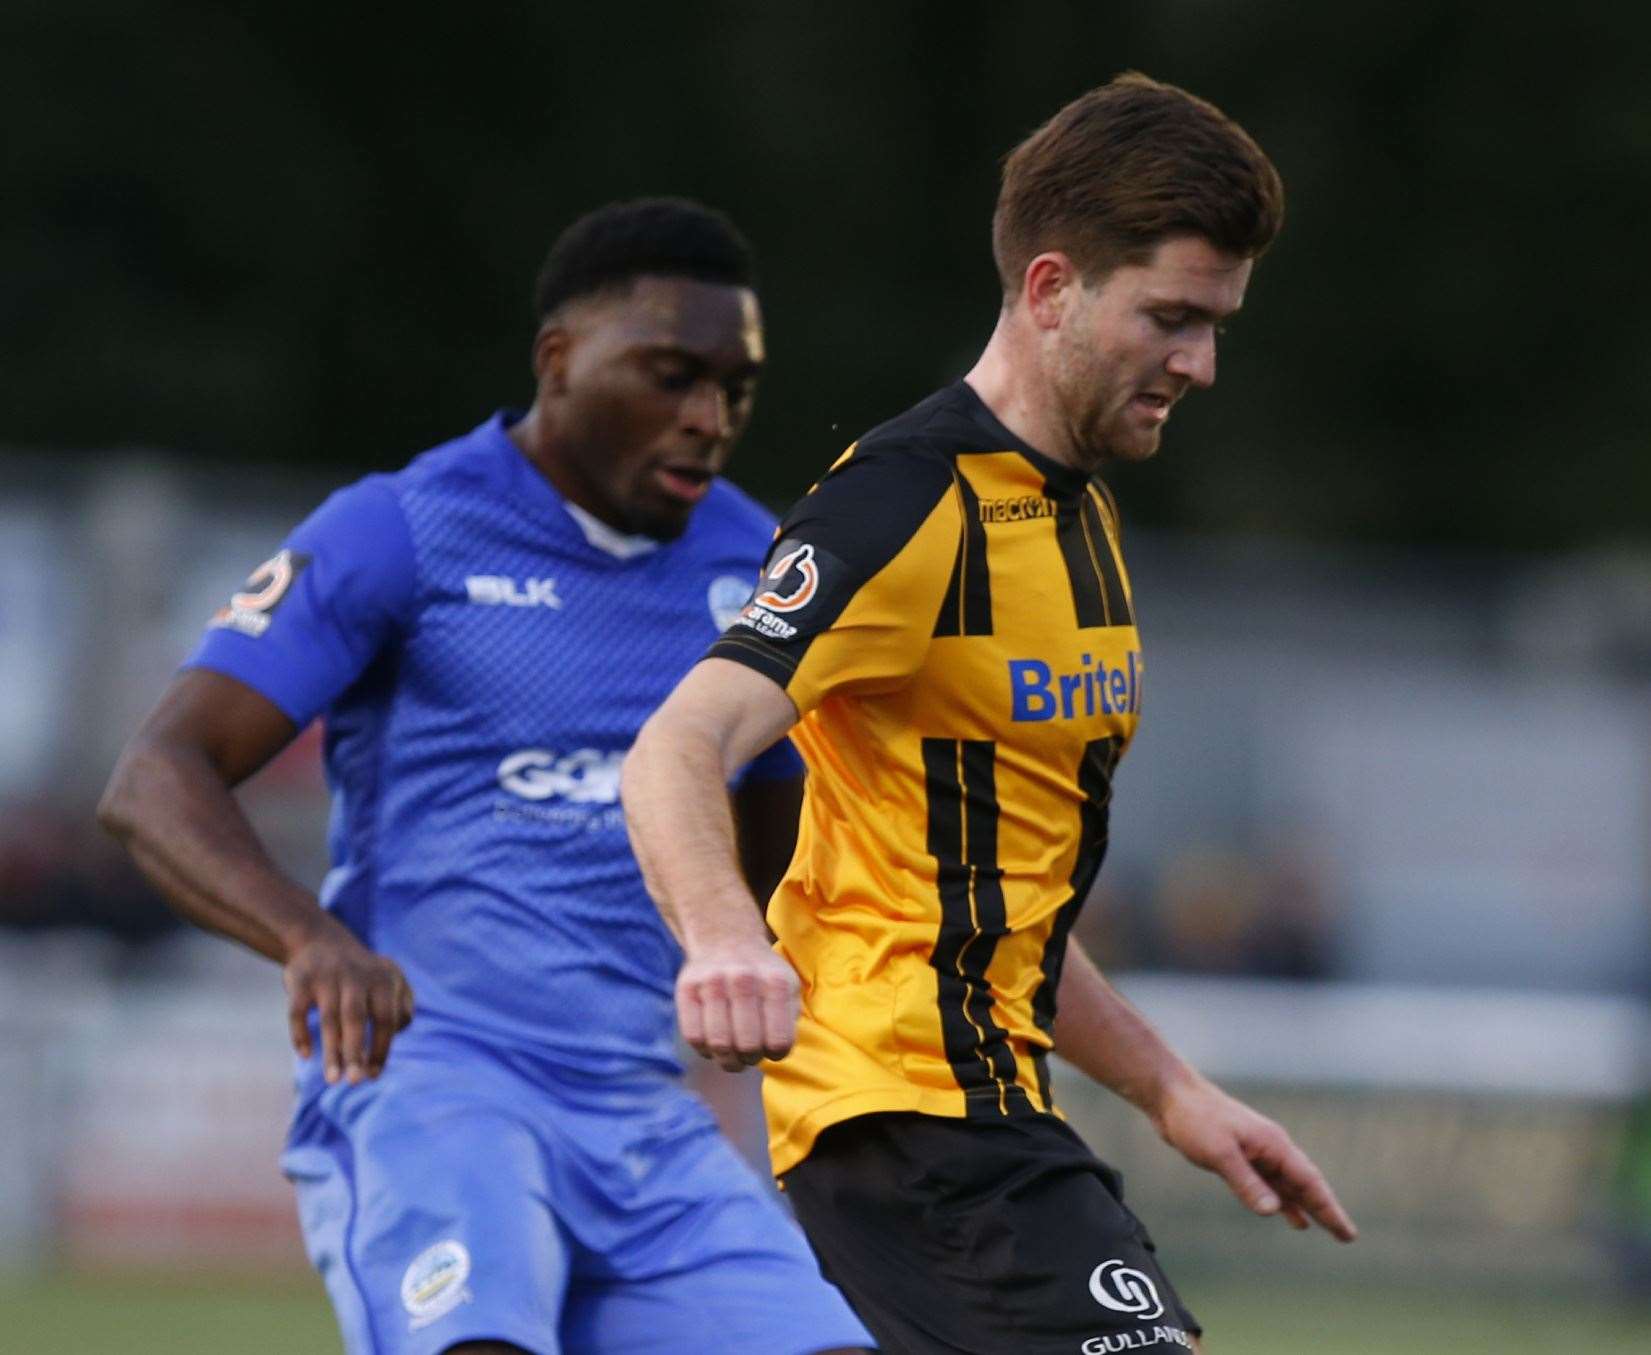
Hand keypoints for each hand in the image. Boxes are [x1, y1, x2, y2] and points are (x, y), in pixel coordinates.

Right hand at [283, 917, 415, 1084]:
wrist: (321, 940)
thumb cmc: (363, 974)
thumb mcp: (390, 980)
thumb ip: (403, 1005)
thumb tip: (398, 1031)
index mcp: (383, 979)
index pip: (386, 1018)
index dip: (381, 1047)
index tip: (373, 1075)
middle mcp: (355, 977)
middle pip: (356, 1017)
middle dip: (356, 1050)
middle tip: (356, 1082)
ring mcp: (326, 977)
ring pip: (329, 1018)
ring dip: (331, 1051)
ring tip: (333, 1079)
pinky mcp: (299, 979)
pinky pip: (297, 1011)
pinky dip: (300, 1032)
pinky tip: (306, 1054)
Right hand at [676, 935, 799, 1072]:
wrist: (725, 939)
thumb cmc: (762, 976)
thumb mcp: (788, 988)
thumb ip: (788, 1020)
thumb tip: (774, 1052)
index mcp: (776, 982)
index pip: (779, 1041)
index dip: (776, 1054)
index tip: (773, 1048)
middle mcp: (744, 979)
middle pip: (747, 1046)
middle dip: (750, 1058)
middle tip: (750, 1054)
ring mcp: (712, 982)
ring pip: (719, 1044)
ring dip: (728, 1059)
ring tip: (733, 1055)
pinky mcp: (686, 988)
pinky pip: (694, 1037)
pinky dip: (705, 1050)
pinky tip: (713, 1044)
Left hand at [1153, 1073, 1356, 1242]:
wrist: (1170, 1096)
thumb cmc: (1195, 1119)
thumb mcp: (1220, 1153)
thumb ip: (1247, 1183)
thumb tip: (1274, 1212)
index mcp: (1273, 1144)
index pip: (1309, 1182)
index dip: (1329, 1209)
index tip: (1348, 1233)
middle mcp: (1270, 1148)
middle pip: (1304, 1184)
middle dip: (1325, 1209)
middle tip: (1346, 1236)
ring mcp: (1254, 1151)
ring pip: (1286, 1184)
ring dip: (1304, 1205)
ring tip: (1323, 1228)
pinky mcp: (1238, 1156)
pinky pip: (1267, 1182)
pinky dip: (1279, 1199)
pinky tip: (1285, 1213)